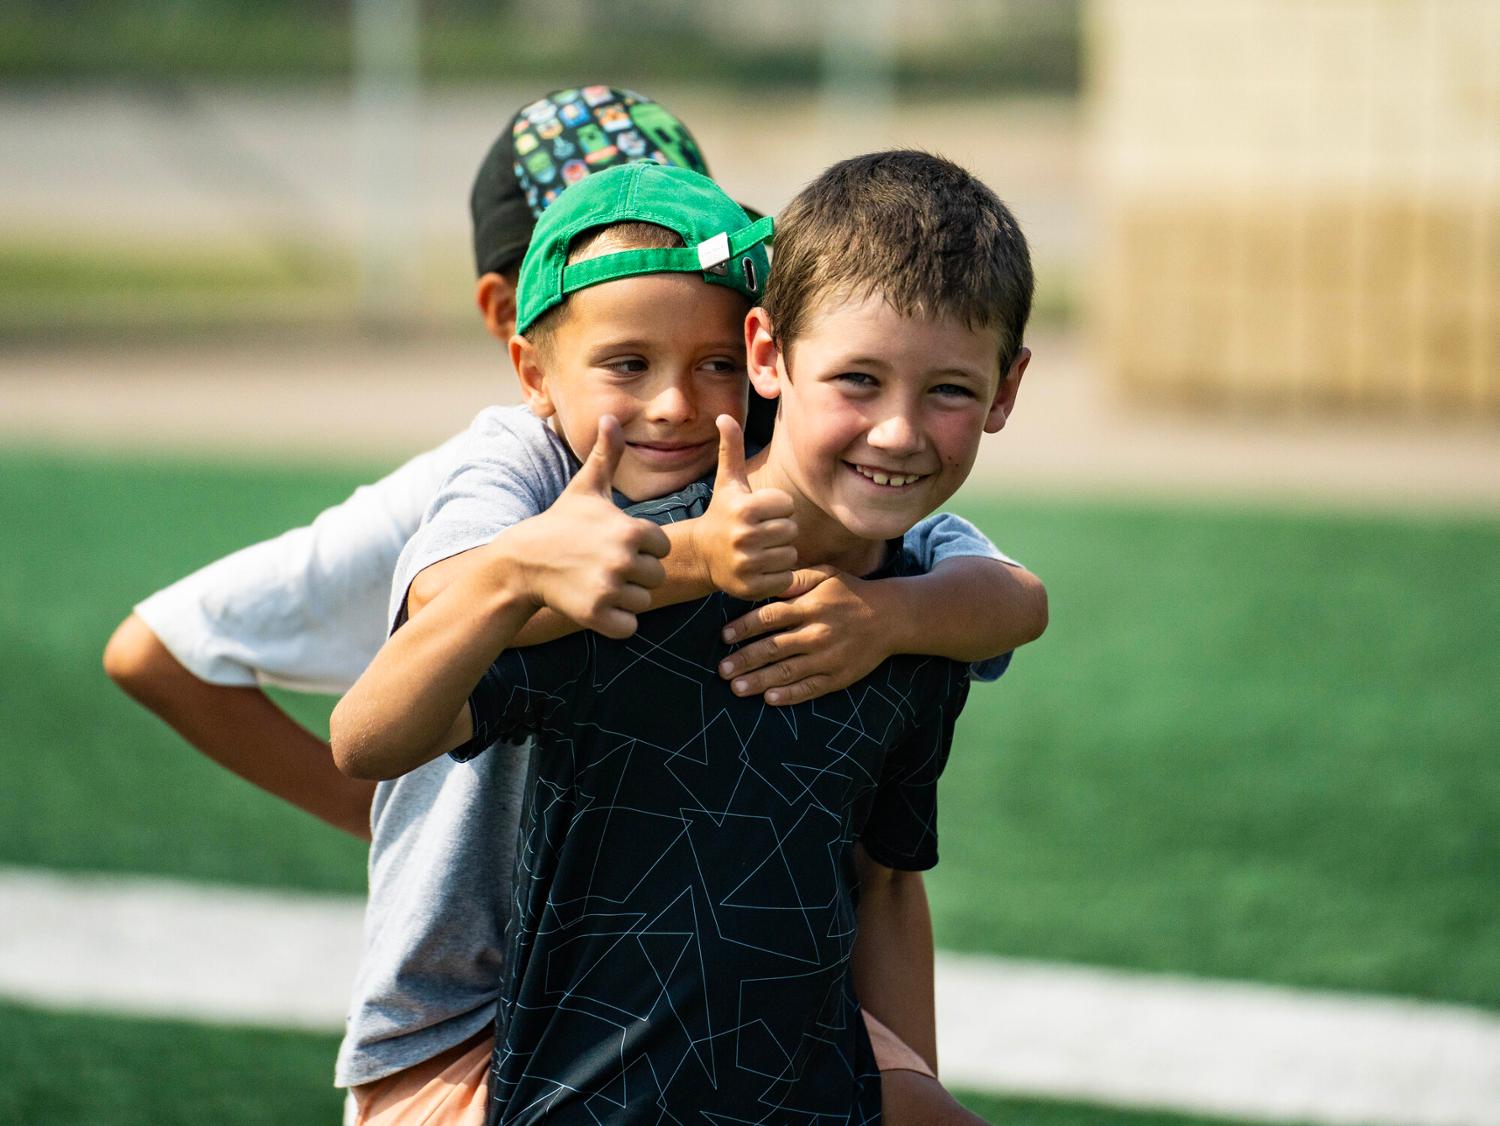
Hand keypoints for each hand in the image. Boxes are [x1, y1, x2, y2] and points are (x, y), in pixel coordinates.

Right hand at [517, 416, 669, 638]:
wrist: (522, 561)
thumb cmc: (560, 523)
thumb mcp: (586, 488)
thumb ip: (607, 455)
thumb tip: (611, 415)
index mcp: (631, 530)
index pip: (662, 546)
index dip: (643, 548)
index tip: (617, 544)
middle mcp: (624, 559)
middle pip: (656, 576)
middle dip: (636, 575)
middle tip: (605, 566)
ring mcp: (610, 589)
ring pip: (643, 601)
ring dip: (625, 598)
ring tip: (597, 582)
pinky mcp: (597, 616)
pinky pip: (629, 626)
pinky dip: (616, 621)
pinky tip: (595, 603)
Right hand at [693, 415, 796, 599]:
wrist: (702, 555)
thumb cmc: (722, 512)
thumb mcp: (728, 481)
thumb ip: (732, 448)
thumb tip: (724, 417)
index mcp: (744, 508)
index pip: (787, 505)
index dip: (777, 507)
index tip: (759, 511)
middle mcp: (745, 536)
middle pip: (791, 530)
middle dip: (779, 530)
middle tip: (759, 532)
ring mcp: (748, 563)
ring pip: (790, 554)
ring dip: (780, 552)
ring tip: (760, 549)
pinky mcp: (752, 587)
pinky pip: (786, 578)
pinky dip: (779, 574)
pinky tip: (761, 567)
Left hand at [717, 565, 896, 704]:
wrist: (891, 617)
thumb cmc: (851, 593)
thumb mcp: (826, 576)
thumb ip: (796, 579)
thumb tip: (766, 581)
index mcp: (811, 607)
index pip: (770, 617)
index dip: (744, 627)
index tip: (725, 636)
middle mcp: (817, 633)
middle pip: (773, 648)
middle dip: (744, 659)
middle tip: (722, 669)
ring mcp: (828, 658)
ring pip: (787, 672)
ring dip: (759, 681)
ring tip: (736, 688)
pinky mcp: (839, 677)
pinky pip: (810, 688)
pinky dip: (789, 695)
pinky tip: (770, 698)